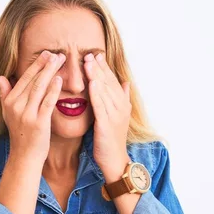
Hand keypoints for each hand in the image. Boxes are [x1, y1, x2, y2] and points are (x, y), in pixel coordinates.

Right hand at [0, 51, 65, 163]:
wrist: (25, 156)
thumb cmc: (20, 134)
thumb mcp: (8, 113)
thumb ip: (5, 94)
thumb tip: (0, 77)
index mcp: (9, 102)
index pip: (24, 78)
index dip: (36, 65)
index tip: (46, 53)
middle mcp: (16, 106)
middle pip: (33, 80)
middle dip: (45, 65)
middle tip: (57, 53)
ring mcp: (27, 115)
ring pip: (40, 88)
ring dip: (50, 72)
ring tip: (60, 61)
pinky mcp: (39, 123)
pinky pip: (47, 102)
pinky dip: (53, 90)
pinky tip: (60, 79)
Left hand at [84, 52, 131, 179]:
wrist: (114, 160)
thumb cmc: (112, 139)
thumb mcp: (119, 116)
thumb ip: (122, 98)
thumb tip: (125, 82)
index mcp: (122, 103)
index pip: (112, 81)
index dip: (104, 67)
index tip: (96, 54)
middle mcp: (120, 106)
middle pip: (108, 82)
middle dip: (99, 67)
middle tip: (90, 53)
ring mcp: (115, 114)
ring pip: (104, 91)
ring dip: (96, 75)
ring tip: (88, 62)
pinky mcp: (106, 123)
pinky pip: (101, 105)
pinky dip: (96, 93)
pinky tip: (91, 83)